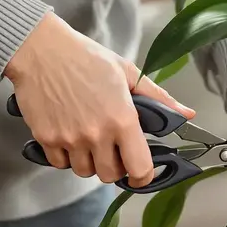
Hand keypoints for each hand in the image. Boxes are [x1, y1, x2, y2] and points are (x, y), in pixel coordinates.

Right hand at [3, 12, 194, 187]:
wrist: (40, 50)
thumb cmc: (84, 57)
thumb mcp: (128, 73)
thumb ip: (158, 98)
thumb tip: (186, 114)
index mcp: (122, 119)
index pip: (139, 168)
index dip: (142, 177)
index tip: (140, 174)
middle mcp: (97, 134)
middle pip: (110, 175)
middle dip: (115, 166)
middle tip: (112, 148)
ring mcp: (70, 138)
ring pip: (85, 171)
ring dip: (89, 161)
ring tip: (89, 139)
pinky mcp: (47, 138)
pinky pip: (60, 164)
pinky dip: (65, 156)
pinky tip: (68, 135)